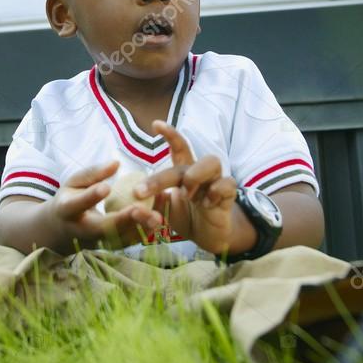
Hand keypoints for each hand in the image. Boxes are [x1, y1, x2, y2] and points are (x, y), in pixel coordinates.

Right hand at [46, 160, 162, 249]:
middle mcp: (82, 230)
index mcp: (68, 210)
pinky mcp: (111, 247)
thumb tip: (116, 163)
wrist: (62, 231)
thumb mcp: (73, 182)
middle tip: (141, 211)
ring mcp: (97, 242)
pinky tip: (161, 217)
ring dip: (140, 229)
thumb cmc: (70, 200)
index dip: (92, 197)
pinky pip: (129, 242)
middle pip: (103, 228)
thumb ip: (93, 173)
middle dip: (123, 221)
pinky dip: (145, 231)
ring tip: (158, 217)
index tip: (106, 187)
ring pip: (120, 239)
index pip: (79, 204)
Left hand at [134, 120, 237, 254]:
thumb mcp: (164, 212)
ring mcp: (216, 181)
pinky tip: (206, 205)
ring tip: (186, 194)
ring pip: (212, 161)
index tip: (155, 124)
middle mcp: (200, 173)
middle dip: (160, 178)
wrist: (209, 238)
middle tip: (140, 192)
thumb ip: (151, 206)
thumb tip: (134, 204)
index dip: (170, 134)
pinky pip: (226, 183)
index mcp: (184, 172)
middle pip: (184, 162)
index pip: (179, 148)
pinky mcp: (228, 195)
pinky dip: (215, 192)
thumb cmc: (186, 217)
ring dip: (194, 176)